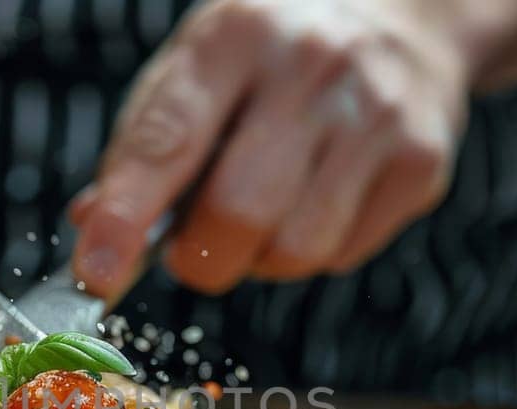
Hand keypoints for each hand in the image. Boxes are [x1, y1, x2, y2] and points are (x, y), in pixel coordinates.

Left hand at [70, 0, 472, 297]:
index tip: (97, 274)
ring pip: (294, 249)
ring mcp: (376, 112)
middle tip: (192, 250)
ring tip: (265, 214)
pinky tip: (317, 202)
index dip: (127, 217)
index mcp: (232, 36)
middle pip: (237, 212)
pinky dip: (313, 253)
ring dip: (260, 260)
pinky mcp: (422, 161)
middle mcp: (310, 65)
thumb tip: (93, 233)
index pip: (168, 140)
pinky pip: (342, 255)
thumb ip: (142, 151)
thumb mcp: (197, 72)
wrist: (400, 15)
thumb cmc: (270, 58)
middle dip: (199, 258)